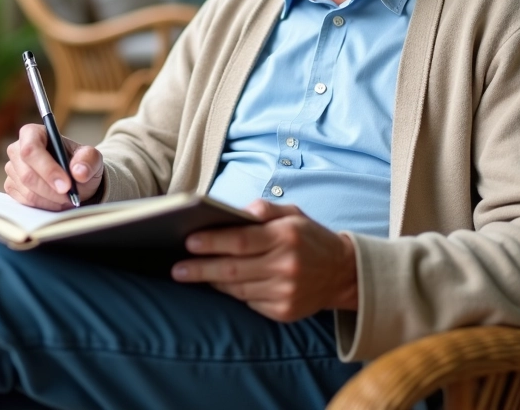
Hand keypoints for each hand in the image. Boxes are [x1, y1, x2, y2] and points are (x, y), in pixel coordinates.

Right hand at [4, 124, 103, 209]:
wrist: (74, 178)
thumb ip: (88, 160)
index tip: (66, 185)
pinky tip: (57, 201)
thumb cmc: (79, 162)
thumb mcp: (92, 157)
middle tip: (71, 196)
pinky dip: (44, 205)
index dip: (47, 169)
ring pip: (28, 192)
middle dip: (51, 190)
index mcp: (33, 133)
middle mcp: (17, 149)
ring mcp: (12, 169)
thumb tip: (79, 171)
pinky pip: (25, 202)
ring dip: (51, 200)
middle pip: (27, 174)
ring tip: (68, 197)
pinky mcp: (11, 186)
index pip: (31, 150)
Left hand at [170, 199, 358, 321]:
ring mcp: (286, 292)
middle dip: (201, 268)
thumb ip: (265, 209)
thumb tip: (236, 211)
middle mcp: (286, 266)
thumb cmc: (309, 238)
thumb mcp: (293, 214)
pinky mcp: (284, 311)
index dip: (212, 242)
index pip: (241, 240)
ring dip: (212, 281)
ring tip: (190, 274)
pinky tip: (218, 284)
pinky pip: (248, 302)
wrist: (343, 273)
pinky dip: (231, 293)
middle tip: (177, 268)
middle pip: (233, 268)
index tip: (188, 241)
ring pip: (237, 288)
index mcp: (286, 237)